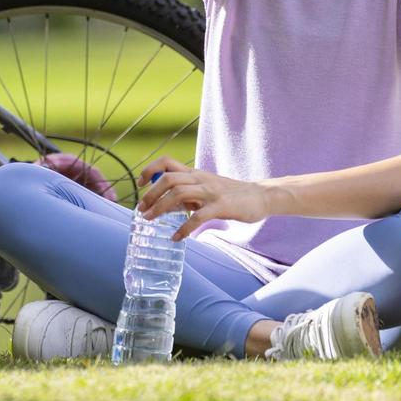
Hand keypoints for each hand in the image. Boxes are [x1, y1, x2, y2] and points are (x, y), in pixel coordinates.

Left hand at [138, 155, 274, 239]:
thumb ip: (186, 193)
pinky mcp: (221, 206)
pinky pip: (198, 216)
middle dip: (151, 193)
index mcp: (195, 173)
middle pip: (168, 178)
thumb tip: (164, 203)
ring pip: (179, 194)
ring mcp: (211, 192)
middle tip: (141, 209)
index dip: (150, 170)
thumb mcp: (205, 188)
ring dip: (160, 207)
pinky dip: (184, 228)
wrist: (260, 196)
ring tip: (149, 220)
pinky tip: (176, 238)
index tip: (139, 183)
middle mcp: (200, 179)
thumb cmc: (230, 194)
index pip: (167, 162)